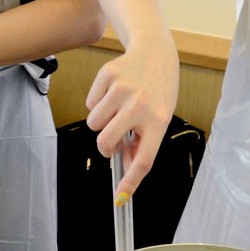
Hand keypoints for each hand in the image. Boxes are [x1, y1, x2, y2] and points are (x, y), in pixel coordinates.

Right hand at [84, 31, 178, 198]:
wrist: (155, 52)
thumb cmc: (158, 91)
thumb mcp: (159, 117)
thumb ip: (142, 142)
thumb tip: (125, 168)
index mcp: (159, 120)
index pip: (143, 159)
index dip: (131, 181)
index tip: (120, 198)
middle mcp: (141, 105)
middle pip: (106, 142)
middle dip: (105, 146)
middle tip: (113, 140)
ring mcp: (123, 89)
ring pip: (94, 123)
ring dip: (101, 121)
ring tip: (117, 109)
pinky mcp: (107, 76)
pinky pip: (90, 103)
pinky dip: (97, 103)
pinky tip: (112, 92)